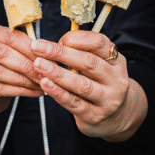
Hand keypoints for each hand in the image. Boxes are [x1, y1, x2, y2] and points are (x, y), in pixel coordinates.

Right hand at [0, 24, 43, 115]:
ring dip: (24, 79)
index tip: (45, 56)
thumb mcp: (10, 49)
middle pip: (1, 53)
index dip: (28, 46)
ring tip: (41, 83)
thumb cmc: (0, 65)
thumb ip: (24, 46)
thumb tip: (47, 50)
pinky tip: (34, 92)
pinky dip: (20, 91)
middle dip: (26, 64)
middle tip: (44, 72)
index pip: (8, 36)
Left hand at [30, 31, 147, 141]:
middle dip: (60, 53)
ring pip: (81, 84)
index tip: (58, 39)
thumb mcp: (100, 65)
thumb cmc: (100, 84)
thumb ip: (83, 53)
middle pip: (88, 62)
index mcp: (117, 61)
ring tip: (38, 64)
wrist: (116, 116)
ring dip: (57, 73)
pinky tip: (45, 83)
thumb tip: (52, 45)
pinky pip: (74, 103)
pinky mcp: (94, 116)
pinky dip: (58, 92)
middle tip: (38, 46)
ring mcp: (107, 100)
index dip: (77, 38)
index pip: (99, 43)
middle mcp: (116, 80)